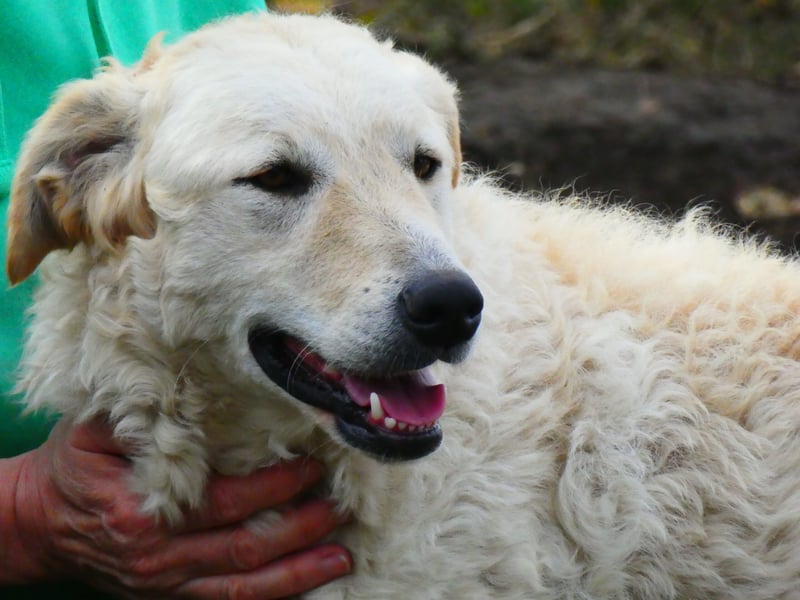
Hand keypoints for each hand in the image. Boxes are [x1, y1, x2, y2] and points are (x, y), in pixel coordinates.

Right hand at [9, 418, 351, 597]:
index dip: (274, 486)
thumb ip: (146, 419)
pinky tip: (303, 582)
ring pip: (242, 587)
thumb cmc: (72, 467)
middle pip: (245, 548)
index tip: (312, 467)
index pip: (226, 501)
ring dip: (296, 572)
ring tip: (340, 554)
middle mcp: (159, 558)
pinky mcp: (167, 596)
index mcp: (144, 514)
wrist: (35, 524)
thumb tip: (201, 400)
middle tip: (341, 508)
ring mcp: (164, 585)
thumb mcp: (95, 432)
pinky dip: (268, 596)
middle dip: (300, 529)